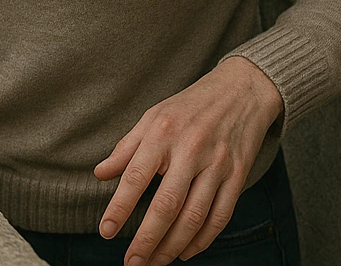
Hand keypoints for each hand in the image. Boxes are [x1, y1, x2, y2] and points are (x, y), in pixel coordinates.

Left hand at [94, 56, 282, 265]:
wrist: (240, 91)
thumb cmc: (188, 106)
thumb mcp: (151, 117)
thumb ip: (126, 148)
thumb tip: (100, 174)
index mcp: (161, 133)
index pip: (135, 176)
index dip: (120, 208)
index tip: (106, 231)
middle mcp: (190, 150)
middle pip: (167, 204)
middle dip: (147, 238)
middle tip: (132, 262)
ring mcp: (217, 165)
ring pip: (194, 216)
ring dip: (173, 246)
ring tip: (155, 262)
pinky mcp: (238, 176)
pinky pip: (220, 216)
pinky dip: (203, 239)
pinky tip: (186, 252)